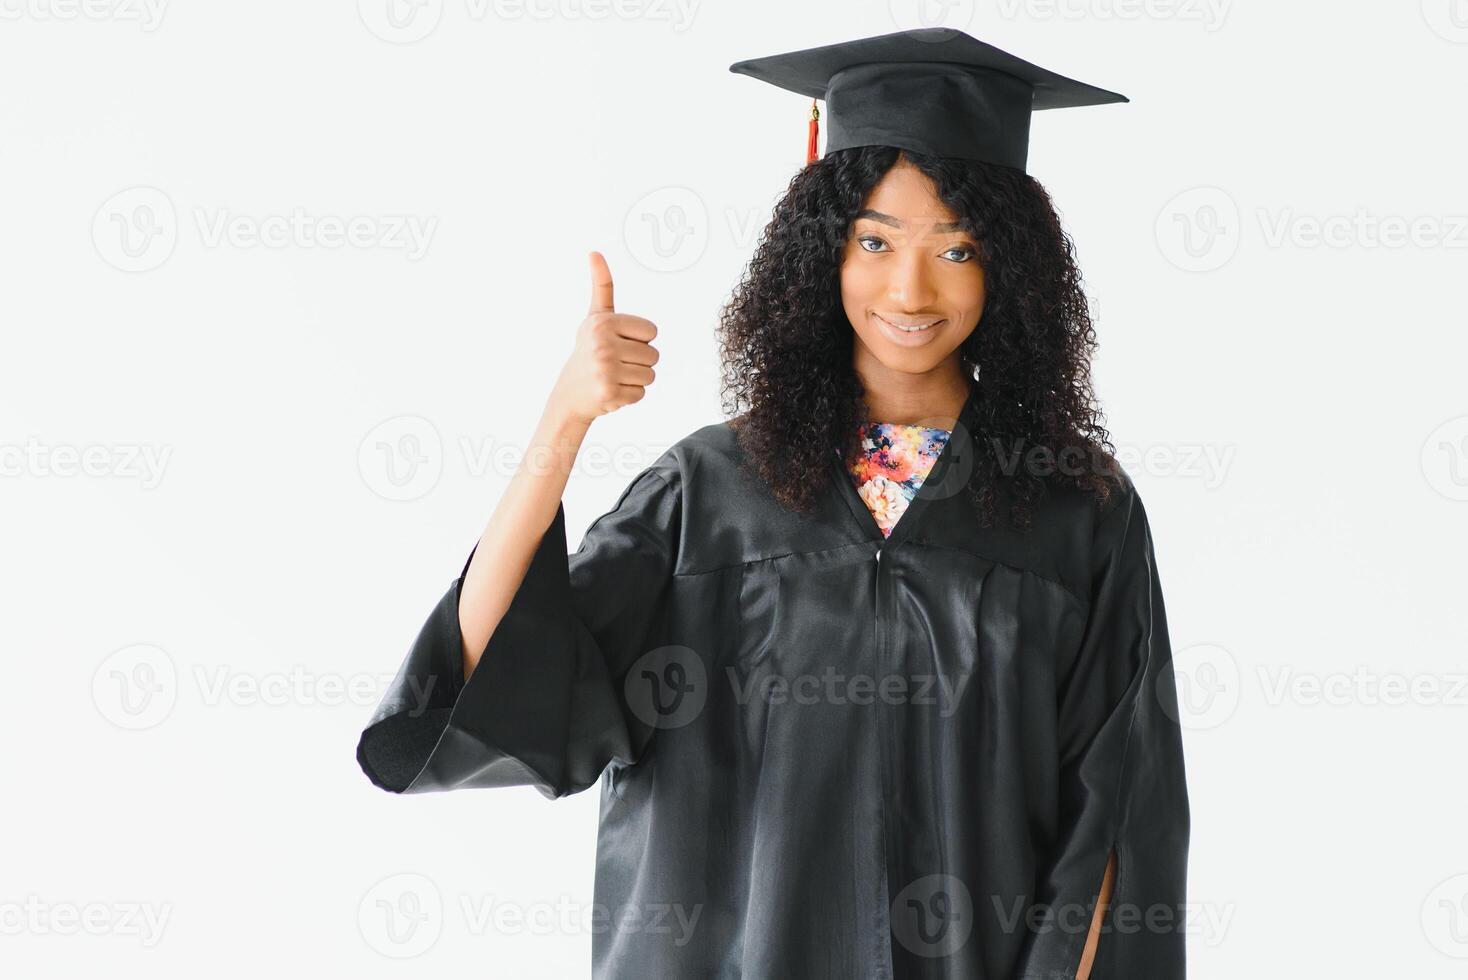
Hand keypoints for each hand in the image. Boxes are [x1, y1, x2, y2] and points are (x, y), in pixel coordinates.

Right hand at [547, 251, 659, 427]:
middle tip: (615, 363)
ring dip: (636, 379)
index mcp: (603, 322)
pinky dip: (629, 395)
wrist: (569, 393)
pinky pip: (641, 393)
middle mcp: (602, 344)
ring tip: (614, 376)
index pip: (652, 332)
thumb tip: (595, 252)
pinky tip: (611, 390)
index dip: (640, 340)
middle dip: (639, 361)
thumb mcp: (595, 316)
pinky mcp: (609, 393)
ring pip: (650, 375)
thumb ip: (602, 285)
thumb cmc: (589, 349)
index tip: (618, 342)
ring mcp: (605, 370)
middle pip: (653, 355)